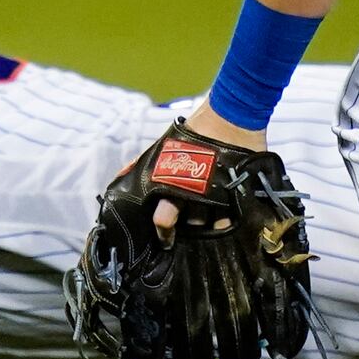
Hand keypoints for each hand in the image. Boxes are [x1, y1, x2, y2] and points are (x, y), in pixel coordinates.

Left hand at [151, 104, 269, 236]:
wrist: (229, 119)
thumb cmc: (193, 134)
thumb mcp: (164, 147)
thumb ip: (142, 162)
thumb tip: (121, 176)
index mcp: (173, 184)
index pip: (163, 220)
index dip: (163, 233)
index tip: (164, 239)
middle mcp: (195, 194)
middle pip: (191, 226)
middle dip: (188, 229)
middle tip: (186, 229)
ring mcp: (217, 196)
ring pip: (210, 224)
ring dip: (206, 223)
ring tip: (205, 216)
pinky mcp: (237, 195)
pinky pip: (230, 219)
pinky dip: (226, 220)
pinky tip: (223, 214)